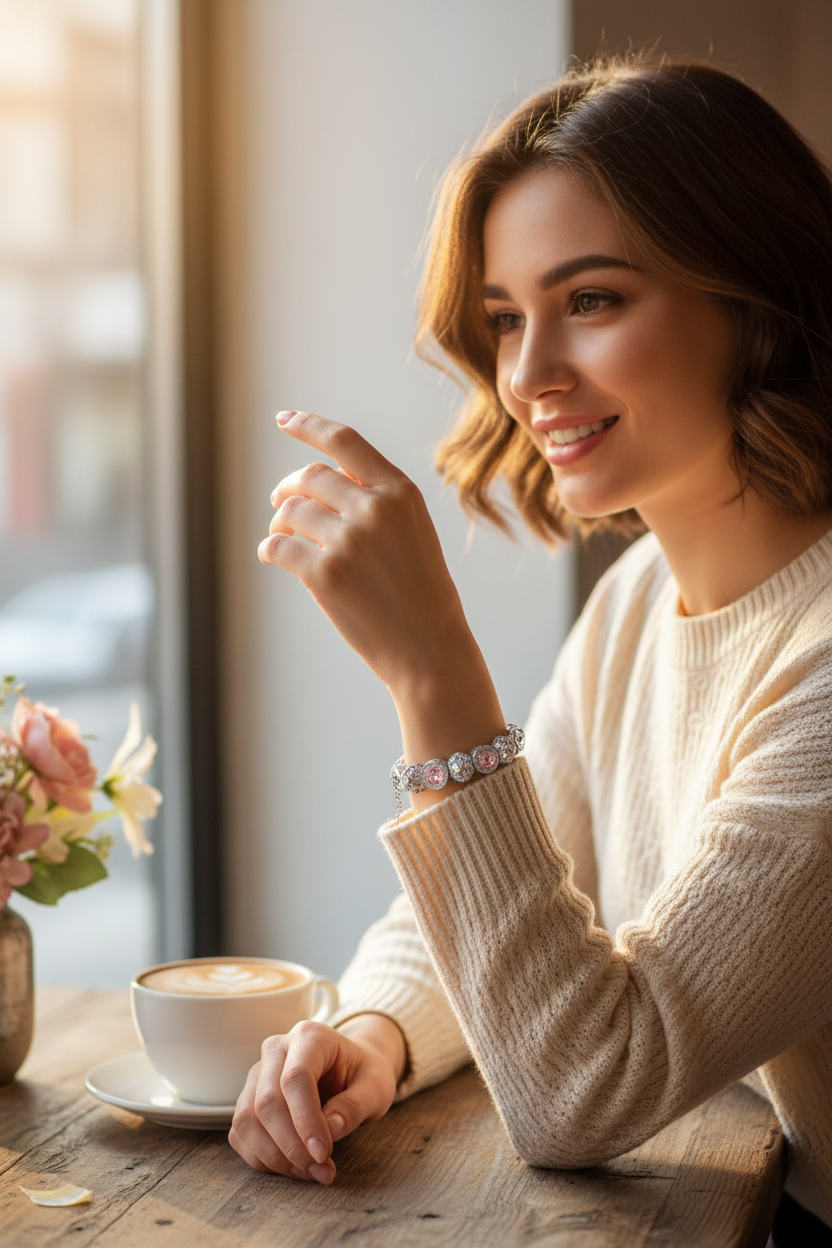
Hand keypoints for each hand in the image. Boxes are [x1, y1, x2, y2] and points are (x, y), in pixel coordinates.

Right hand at [228, 1016, 404, 1182]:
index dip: (306, 1120)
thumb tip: (329, 1132)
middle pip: (267, 1102)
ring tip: (311, 1172)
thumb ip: (355, 1106)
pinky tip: (293, 1167)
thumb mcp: (376, 1087)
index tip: (323, 1154)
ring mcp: (258, 1073)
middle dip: (292, 1146)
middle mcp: (277, 1049)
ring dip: (276, 1157)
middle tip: (322, 1170)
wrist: (351, 1067)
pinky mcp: (248, 1098)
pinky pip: (241, 1134)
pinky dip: (263, 1159)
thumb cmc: (363, 1074)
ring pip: (247, 1120)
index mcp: (310, 1037)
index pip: (295, 1078)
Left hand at [258, 410, 473, 694]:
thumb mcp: (413, 532)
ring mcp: (349, 541)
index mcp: (400, 493)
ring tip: (281, 538)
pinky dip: (268, 550)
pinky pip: (277, 547)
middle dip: (287, 488)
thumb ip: (375, 501)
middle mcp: (374, 509)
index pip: (344, 442)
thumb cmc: (421, 594)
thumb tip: (314, 481)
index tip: (283, 419)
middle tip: (279, 505)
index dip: (308, 425)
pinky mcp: (325, 575)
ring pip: (290, 512)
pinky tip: (270, 557)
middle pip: (309, 476)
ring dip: (278, 523)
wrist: (430, 649)